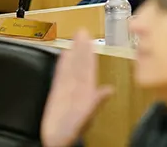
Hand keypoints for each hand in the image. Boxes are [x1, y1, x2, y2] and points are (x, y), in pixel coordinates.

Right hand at [41, 30, 113, 146]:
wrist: (59, 141)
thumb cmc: (74, 131)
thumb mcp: (87, 116)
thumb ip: (96, 102)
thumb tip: (109, 90)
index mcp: (87, 91)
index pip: (88, 67)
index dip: (89, 53)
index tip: (90, 39)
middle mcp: (78, 87)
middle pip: (80, 63)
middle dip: (81, 47)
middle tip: (82, 31)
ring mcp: (67, 89)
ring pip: (71, 67)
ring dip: (73, 52)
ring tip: (75, 37)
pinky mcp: (56, 94)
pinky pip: (59, 76)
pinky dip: (62, 65)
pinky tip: (64, 55)